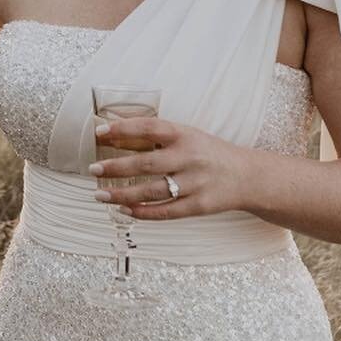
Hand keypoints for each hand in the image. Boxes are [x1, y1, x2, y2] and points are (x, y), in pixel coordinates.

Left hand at [90, 115, 248, 219]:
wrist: (248, 176)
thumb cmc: (209, 153)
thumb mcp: (188, 136)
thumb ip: (158, 138)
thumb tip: (116, 138)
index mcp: (185, 135)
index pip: (149, 128)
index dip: (122, 128)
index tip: (100, 132)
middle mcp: (190, 158)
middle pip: (145, 163)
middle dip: (115, 167)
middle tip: (93, 170)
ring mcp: (195, 183)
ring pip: (151, 191)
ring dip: (121, 194)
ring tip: (100, 195)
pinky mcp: (198, 206)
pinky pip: (165, 212)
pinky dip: (142, 212)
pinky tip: (124, 210)